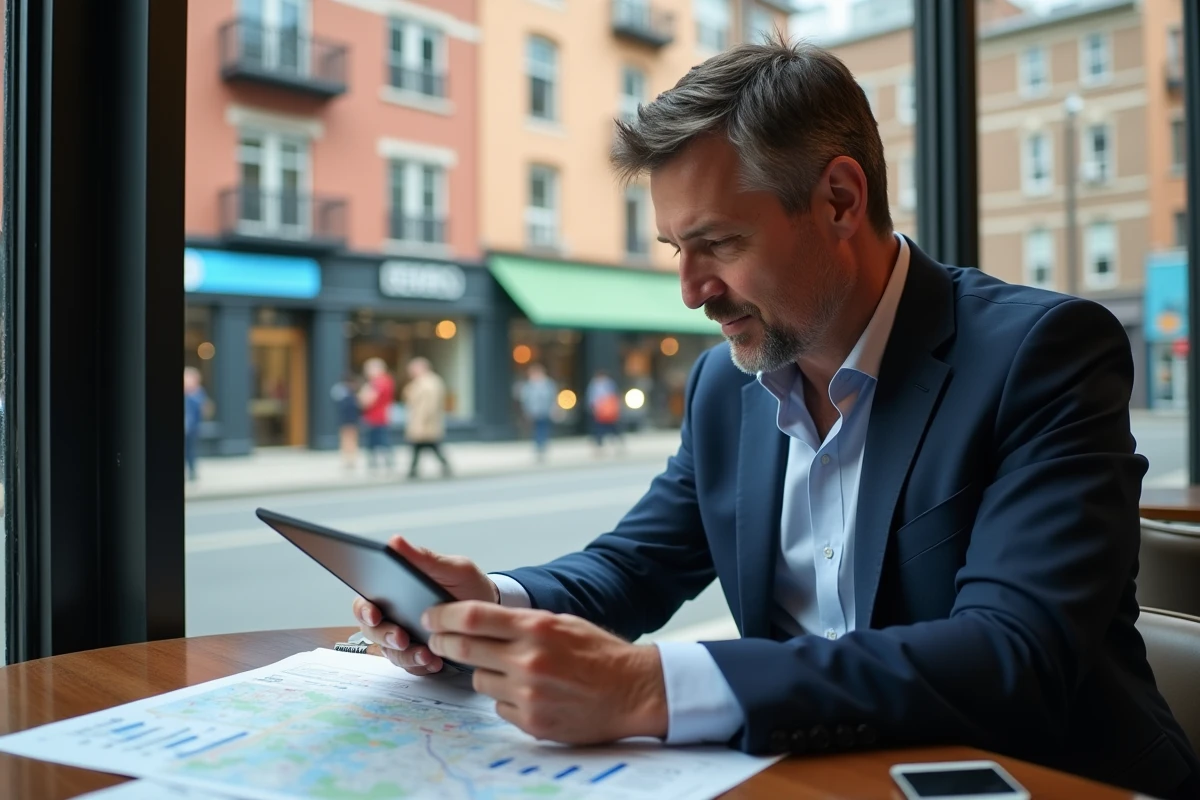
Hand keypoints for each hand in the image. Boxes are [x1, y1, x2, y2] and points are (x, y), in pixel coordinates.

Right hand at [353, 536, 498, 674]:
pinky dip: (421, 665)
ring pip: (391, 652)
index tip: (374, 615)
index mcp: (395, 592)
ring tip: (426, 654)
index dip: (364, 610)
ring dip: (406, 655)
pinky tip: (435, 661)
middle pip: (373, 631)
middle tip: (402, 638)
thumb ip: (425, 559)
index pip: (366, 602)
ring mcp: (405, 638)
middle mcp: (395, 616)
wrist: (492, 612)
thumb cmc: (468, 585)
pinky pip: (411, 665)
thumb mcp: (452, 568)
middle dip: (385, 636)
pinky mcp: (419, 656)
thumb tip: (395, 541)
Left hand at [424, 601, 667, 744]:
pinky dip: (506, 698)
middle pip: (464, 648)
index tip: (430, 616)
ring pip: (479, 680)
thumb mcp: (561, 622)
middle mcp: (528, 660)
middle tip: (437, 640)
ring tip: (508, 669)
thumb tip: (478, 622)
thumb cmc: (598, 654)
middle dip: (444, 643)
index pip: (473, 616)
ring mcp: (528, 694)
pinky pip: (499, 707)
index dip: (443, 615)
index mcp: (536, 627)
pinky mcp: (531, 721)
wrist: (633, 691)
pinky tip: (529, 693)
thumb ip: (521, 623)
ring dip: (484, 673)